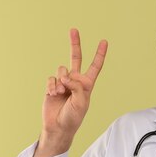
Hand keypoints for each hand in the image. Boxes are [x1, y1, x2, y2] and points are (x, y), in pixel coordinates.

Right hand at [37, 29, 107, 156]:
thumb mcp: (81, 102)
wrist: (58, 126)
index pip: (95, 66)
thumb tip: (65, 76)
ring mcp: (63, 83)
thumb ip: (76, 86)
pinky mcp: (52, 86)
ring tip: (61, 92)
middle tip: (73, 30)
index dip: (99, 54)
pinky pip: (52, 78)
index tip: (104, 41)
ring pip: (61, 69)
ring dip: (61, 80)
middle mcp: (75, 81)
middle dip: (75, 44)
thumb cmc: (73, 117)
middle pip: (76, 58)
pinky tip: (54, 94)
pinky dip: (52, 85)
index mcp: (87, 84)